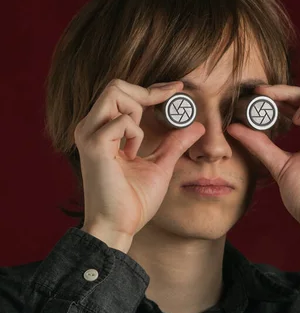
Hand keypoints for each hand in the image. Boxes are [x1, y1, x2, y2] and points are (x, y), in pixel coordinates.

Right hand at [74, 79, 204, 249]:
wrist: (119, 226)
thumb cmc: (133, 201)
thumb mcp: (160, 165)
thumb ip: (174, 143)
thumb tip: (196, 126)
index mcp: (102, 131)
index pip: (122, 94)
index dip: (152, 88)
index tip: (177, 88)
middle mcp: (90, 128)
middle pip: (116, 85)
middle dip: (146, 93)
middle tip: (164, 113)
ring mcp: (89, 134)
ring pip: (115, 93)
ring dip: (137, 112)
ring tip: (138, 144)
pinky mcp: (94, 145)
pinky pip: (122, 121)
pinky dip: (135, 134)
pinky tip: (131, 156)